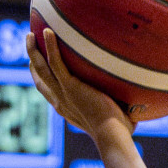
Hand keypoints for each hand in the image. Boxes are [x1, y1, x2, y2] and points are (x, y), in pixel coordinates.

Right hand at [27, 29, 136, 145]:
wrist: (113, 136)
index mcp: (66, 109)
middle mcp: (60, 101)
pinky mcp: (70, 87)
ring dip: (33, 51)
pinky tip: (49, 31)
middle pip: (39, 78)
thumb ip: (118, 106)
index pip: (48, 91)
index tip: (38, 65)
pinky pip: (56, 62)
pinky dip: (50, 46)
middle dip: (33, 60)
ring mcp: (63, 94)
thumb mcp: (113, 117)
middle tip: (31, 44)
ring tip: (30, 34)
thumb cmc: (119, 132)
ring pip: (41, 68)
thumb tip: (137, 102)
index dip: (41, 77)